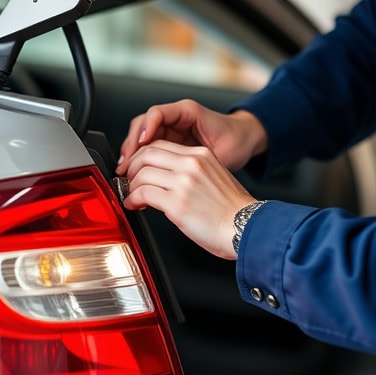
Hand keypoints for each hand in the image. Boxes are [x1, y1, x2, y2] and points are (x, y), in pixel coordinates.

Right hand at [116, 99, 267, 174]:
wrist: (243, 143)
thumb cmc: (235, 142)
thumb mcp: (217, 149)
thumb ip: (195, 158)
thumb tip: (175, 170)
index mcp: (186, 111)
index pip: (156, 114)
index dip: (146, 129)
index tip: (143, 144)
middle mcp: (175, 118)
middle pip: (142, 125)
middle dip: (131, 144)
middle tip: (126, 164)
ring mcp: (170, 129)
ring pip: (141, 136)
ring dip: (132, 153)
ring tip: (126, 170)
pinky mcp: (169, 141)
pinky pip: (148, 147)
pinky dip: (140, 159)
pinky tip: (136, 173)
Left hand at [121, 140, 256, 259]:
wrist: (247, 228)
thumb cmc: (232, 211)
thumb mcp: (213, 178)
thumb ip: (190, 173)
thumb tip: (165, 179)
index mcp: (201, 155)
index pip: (161, 145)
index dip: (142, 156)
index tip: (137, 168)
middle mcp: (191, 164)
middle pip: (147, 153)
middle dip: (132, 167)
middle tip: (128, 180)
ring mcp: (184, 182)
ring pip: (142, 172)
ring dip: (131, 185)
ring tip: (132, 195)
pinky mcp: (177, 202)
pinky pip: (143, 193)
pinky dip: (133, 198)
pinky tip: (134, 205)